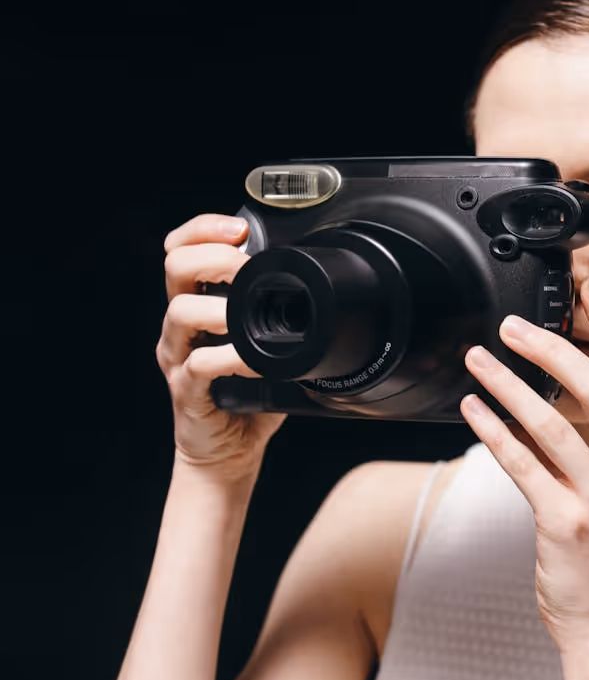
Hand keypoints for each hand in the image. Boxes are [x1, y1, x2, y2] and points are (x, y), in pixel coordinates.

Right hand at [157, 214, 285, 476]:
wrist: (228, 451)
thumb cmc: (248, 396)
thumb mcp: (267, 345)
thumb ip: (281, 316)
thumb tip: (323, 288)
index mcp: (197, 305)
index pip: (181, 250)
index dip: (203, 229)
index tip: (239, 228)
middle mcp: (180, 326)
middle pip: (174, 266)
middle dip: (214, 255)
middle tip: (245, 266)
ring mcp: (179, 356)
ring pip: (180, 311)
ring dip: (220, 306)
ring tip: (246, 314)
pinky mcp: (186, 389)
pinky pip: (200, 365)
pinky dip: (231, 358)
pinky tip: (255, 362)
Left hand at [460, 277, 588, 652]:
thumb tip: (562, 392)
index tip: (587, 285)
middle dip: (552, 346)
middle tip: (511, 326)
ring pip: (552, 423)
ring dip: (507, 385)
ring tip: (476, 360)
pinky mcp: (566, 523)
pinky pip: (523, 466)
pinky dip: (493, 432)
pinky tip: (471, 411)